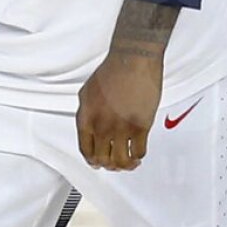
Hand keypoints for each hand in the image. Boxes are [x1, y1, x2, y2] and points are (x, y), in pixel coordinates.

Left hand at [76, 51, 162, 171]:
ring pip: (121, 161)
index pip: (85, 149)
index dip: (92, 160)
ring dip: (125, 166)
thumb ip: (87, 112)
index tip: (98, 162)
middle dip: (109, 165)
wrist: (133, 60)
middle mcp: (102, 126)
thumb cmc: (113, 70)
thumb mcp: (88, 92)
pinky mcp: (140, 127)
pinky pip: (138, 152)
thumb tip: (91, 126)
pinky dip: (139, 156)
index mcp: (87, 118)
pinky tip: (139, 152)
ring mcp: (121, 129)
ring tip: (130, 163)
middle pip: (102, 159)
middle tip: (115, 163)